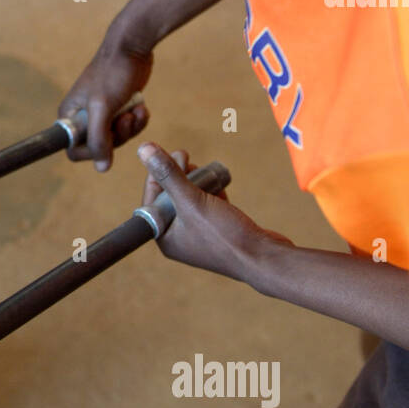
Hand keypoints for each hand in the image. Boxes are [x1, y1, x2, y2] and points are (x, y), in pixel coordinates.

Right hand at [59, 26, 152, 170]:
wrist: (132, 46)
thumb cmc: (113, 73)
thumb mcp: (103, 107)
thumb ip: (99, 139)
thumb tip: (101, 168)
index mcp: (70, 116)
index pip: (75, 150)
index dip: (93, 151)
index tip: (108, 138)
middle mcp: (83, 117)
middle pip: (101, 146)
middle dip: (119, 135)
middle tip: (127, 118)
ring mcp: (102, 113)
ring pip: (118, 137)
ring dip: (131, 127)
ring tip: (136, 110)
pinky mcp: (119, 107)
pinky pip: (128, 126)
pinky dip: (137, 119)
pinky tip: (141, 106)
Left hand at [139, 142, 291, 283]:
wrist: (264, 259)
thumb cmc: (225, 235)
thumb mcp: (192, 201)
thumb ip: (169, 174)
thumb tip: (144, 149)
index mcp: (164, 236)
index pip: (151, 198)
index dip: (159, 173)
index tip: (171, 154)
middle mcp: (178, 238)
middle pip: (170, 198)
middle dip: (178, 175)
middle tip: (186, 156)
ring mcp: (199, 236)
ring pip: (191, 200)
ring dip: (197, 182)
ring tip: (206, 171)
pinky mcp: (218, 232)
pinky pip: (208, 208)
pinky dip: (212, 194)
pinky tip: (220, 186)